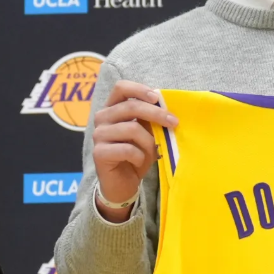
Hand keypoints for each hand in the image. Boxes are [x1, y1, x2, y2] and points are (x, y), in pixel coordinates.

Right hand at [91, 80, 177, 221]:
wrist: (122, 185)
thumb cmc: (136, 156)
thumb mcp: (146, 135)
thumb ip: (150, 120)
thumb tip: (167, 109)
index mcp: (112, 109)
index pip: (121, 88)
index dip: (140, 89)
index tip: (158, 98)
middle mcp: (102, 118)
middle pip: (131, 106)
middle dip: (157, 114)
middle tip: (174, 123)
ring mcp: (98, 135)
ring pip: (132, 128)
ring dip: (149, 141)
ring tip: (154, 152)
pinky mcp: (99, 153)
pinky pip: (127, 149)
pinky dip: (140, 156)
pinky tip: (139, 162)